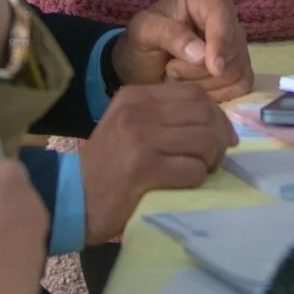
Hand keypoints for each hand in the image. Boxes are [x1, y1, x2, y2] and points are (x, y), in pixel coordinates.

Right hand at [78, 82, 235, 243]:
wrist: (71, 199)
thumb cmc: (105, 167)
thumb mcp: (129, 126)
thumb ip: (164, 116)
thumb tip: (215, 123)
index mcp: (135, 96)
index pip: (194, 93)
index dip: (216, 115)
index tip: (221, 136)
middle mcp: (138, 111)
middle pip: (203, 115)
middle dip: (219, 138)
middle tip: (214, 159)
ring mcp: (141, 139)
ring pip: (203, 140)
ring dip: (210, 161)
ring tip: (200, 172)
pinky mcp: (144, 170)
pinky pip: (193, 170)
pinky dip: (196, 180)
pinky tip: (183, 186)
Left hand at [114, 0, 255, 102]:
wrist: (143, 67)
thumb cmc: (141, 43)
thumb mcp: (143, 33)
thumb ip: (168, 35)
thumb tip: (201, 53)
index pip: (221, 14)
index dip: (220, 41)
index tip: (213, 67)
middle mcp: (224, 15)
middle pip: (231, 48)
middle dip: (200, 69)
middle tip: (171, 70)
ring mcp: (235, 42)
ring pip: (236, 69)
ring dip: (205, 84)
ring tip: (179, 78)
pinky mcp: (240, 67)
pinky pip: (242, 85)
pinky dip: (219, 95)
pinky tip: (197, 90)